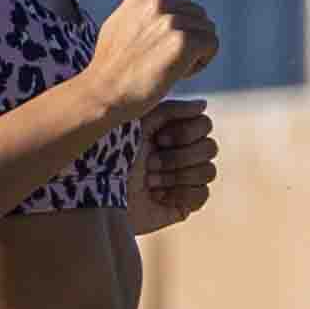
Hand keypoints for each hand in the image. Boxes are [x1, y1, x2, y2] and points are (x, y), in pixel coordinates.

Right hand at [84, 0, 219, 109]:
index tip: (154, 51)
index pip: (183, 7)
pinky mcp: (184, 42)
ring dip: (197, 52)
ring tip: (172, 68)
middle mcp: (158, 3)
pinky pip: (212, 45)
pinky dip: (202, 62)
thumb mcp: (123, 20)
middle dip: (190, 40)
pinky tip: (180, 74)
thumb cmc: (111, 64)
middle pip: (199, 17)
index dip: (174, 32)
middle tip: (166, 63)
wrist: (103, 93)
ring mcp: (171, 21)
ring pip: (208, 30)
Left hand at [124, 101, 223, 230]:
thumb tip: (203, 104)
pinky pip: (202, 194)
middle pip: (210, 147)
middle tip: (149, 164)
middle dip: (177, 157)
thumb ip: (171, 109)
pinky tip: (158, 196)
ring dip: (176, 176)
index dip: (186, 132)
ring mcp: (184, 179)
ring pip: (208, 171)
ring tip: (150, 182)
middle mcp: (181, 153)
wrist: (99, 195)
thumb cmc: (112, 155)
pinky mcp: (183, 203)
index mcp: (171, 131)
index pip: (204, 124)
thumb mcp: (139, 124)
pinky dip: (180, 194)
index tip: (160, 139)